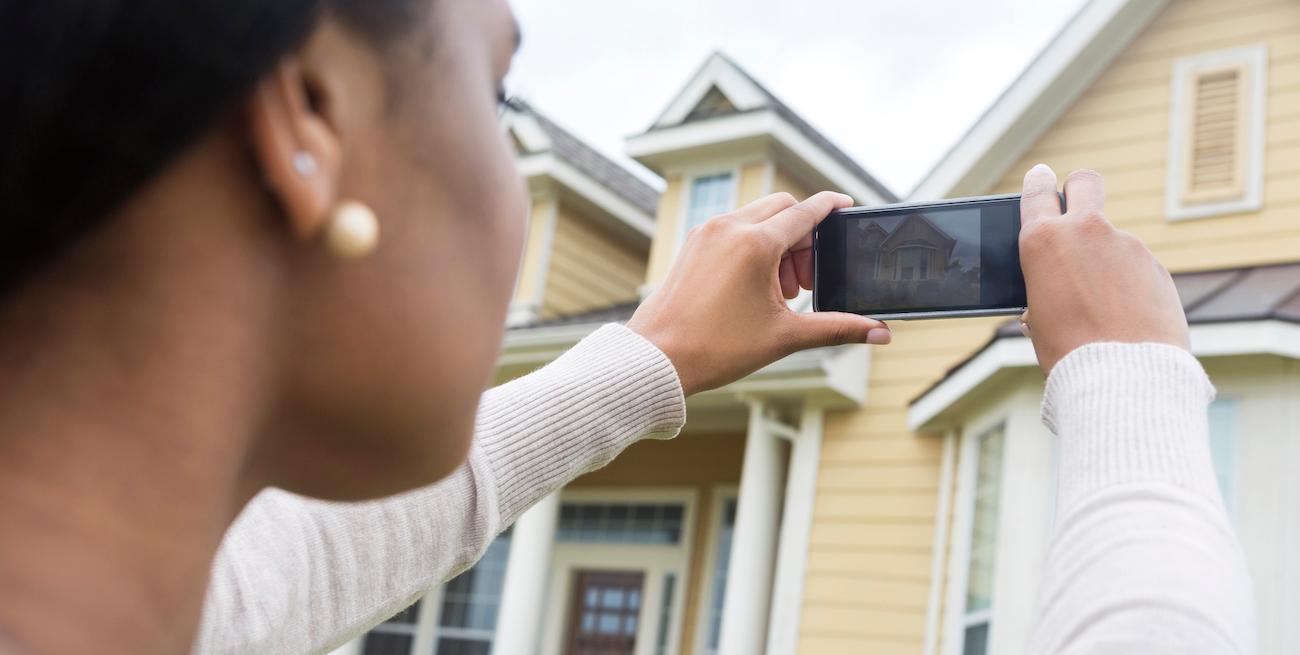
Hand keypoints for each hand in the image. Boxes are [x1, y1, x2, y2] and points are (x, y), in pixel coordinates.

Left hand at [628, 192, 891, 395]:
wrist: (656, 359)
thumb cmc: (715, 349)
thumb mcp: (784, 337)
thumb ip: (836, 327)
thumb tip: (880, 332)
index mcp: (755, 243)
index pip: (806, 211)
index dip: (832, 207)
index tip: (847, 206)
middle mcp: (730, 227)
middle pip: (783, 209)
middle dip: (804, 237)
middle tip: (806, 280)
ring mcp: (707, 232)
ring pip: (757, 217)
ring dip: (779, 242)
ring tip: (781, 290)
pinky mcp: (692, 243)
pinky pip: (733, 228)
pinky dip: (753, 244)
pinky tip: (755, 284)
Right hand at [1018, 165, 1188, 374]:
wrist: (1124, 377)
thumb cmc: (1069, 352)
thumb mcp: (1038, 317)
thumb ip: (1045, 287)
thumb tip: (1055, 289)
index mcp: (1043, 241)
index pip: (1038, 190)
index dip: (1038, 182)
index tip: (1041, 178)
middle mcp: (1087, 232)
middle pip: (1085, 182)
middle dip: (1078, 188)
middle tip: (1075, 207)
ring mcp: (1128, 246)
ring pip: (1112, 240)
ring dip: (1105, 260)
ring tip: (1101, 307)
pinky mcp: (1156, 267)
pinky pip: (1136, 268)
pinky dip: (1129, 285)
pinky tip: (1126, 317)